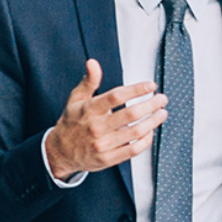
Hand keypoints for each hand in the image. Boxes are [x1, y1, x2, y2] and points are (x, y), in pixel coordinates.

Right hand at [44, 59, 167, 179]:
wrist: (60, 153)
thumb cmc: (72, 123)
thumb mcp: (75, 100)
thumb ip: (88, 82)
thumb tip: (93, 63)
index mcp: (88, 110)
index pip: (116, 96)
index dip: (137, 89)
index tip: (151, 86)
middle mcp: (96, 127)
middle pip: (131, 114)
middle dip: (151, 105)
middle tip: (162, 99)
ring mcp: (102, 144)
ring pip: (136, 132)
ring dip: (153, 121)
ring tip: (162, 113)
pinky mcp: (108, 159)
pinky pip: (133, 150)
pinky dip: (146, 140)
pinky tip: (151, 131)